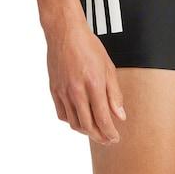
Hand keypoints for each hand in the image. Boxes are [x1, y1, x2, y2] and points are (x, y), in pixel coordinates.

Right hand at [45, 16, 125, 144]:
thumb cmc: (89, 47)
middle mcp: (77, 91)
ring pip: (74, 123)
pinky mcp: (54, 90)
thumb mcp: (108, 69)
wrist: (64, 32)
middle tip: (107, 140)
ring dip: (86, 132)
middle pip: (88, 126)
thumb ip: (114, 95)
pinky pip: (62, 114)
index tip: (115, 138)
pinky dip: (72, 121)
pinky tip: (80, 120)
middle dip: (99, 137)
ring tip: (95, 132)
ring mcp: (63, 92)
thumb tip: (120, 117)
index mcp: (94, 85)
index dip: (110, 133)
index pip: (103, 119)